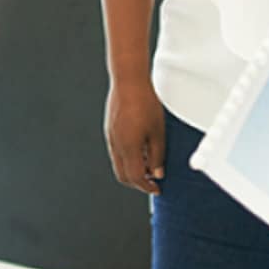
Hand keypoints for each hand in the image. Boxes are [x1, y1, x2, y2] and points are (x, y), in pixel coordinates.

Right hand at [105, 78, 165, 194]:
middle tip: (152, 181)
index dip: (147, 186)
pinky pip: (116, 151)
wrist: (128, 80)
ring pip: (119, 164)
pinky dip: (127, 158)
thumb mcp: (158, 131)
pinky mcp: (110, 130)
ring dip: (132, 169)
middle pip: (123, 175)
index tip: (157, 188)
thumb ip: (158, 155)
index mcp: (128, 148)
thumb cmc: (145, 102)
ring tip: (149, 163)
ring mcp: (111, 137)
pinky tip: (140, 149)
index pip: (136, 178)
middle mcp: (116, 145)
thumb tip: (158, 173)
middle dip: (138, 182)